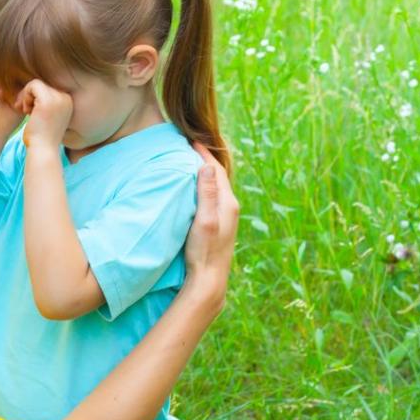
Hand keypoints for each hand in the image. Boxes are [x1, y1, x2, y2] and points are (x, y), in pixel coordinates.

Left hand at [21, 79, 72, 149]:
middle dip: (30, 97)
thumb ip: (45, 104)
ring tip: (26, 112)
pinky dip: (25, 96)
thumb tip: (33, 90)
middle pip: (42, 85)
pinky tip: (26, 111)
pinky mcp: (47, 100)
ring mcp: (58, 98)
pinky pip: (32, 85)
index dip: (36, 98)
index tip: (30, 111)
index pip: (48, 89)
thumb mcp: (47, 117)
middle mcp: (66, 98)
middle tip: (25, 111)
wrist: (43, 150)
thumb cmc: (42, 137)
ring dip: (26, 97)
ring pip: (36, 84)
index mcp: (68, 102)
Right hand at [182, 143, 238, 311]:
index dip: (203, 153)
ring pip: (215, 186)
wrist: (209, 280)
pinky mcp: (219, 224)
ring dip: (204, 172)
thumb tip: (206, 166)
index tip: (190, 140)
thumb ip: (206, 194)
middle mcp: (230, 207)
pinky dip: (204, 186)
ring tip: (190, 162)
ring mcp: (226, 217)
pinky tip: (195, 189)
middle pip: (217, 175)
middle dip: (204, 159)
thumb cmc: (204, 251)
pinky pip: (213, 197)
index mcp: (228, 202)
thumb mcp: (204, 220)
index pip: (215, 170)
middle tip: (189, 146)